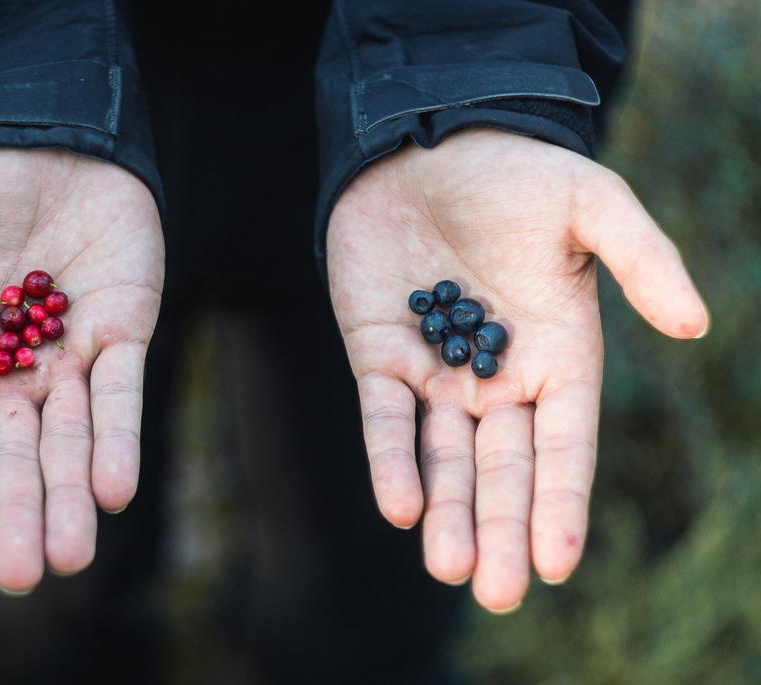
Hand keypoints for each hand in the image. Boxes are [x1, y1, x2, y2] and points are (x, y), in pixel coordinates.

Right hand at [0, 150, 163, 592]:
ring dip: (72, 495)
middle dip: (21, 513)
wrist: (33, 127)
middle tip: (24, 577)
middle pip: (15, 455)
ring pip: (72, 438)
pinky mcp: (123, 329)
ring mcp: (70, 352)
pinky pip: (122, 393)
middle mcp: (13, 369)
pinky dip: (120, 438)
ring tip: (72, 556)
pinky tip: (115, 490)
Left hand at [327, 129, 706, 611]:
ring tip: (449, 568)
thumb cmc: (517, 172)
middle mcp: (499, 378)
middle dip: (502, 528)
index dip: (560, 502)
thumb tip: (697, 323)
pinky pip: (384, 418)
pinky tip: (399, 506)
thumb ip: (643, 259)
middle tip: (498, 593)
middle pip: (504, 468)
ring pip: (444, 458)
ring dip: (447, 512)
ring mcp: (437, 372)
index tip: (554, 561)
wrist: (428, 144)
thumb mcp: (592, 204)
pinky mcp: (380, 356)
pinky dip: (390, 460)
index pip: (565, 444)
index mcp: (559, 355)